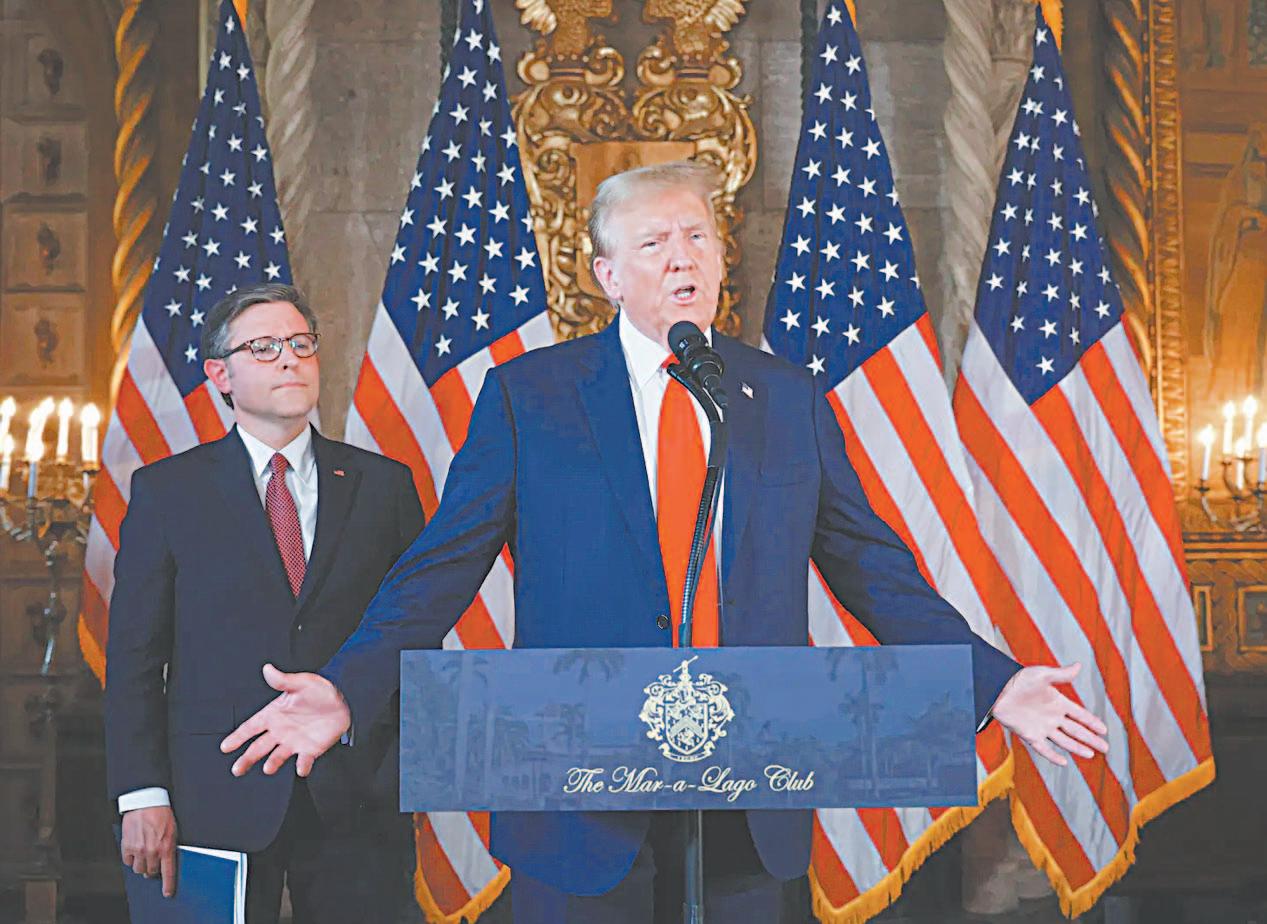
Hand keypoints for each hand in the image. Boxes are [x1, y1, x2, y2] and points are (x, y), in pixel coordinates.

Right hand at [120, 806, 177, 896]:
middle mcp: (152, 851)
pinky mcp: (127, 846)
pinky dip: (131, 858)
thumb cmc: (162, 814)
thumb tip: (167, 860)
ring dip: (142, 864)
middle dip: (153, 869)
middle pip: (151, 872)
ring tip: (144, 854)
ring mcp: (139, 850)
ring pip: (138, 869)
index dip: (168, 885)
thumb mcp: (172, 831)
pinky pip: (127, 861)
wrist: (146, 802)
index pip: (168, 872)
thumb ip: (169, 847)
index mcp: (166, 847)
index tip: (167, 893)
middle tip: (153, 860)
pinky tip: (135, 849)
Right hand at [220, 663, 350, 777]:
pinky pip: (304, 761)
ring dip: (272, 763)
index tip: (225, 747)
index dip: (238, 737)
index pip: (251, 727)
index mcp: (274, 714)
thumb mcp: (301, 683)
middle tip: (237, 769)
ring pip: (277, 757)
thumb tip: (268, 669)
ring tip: (267, 768)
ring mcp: (294, 741)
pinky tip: (301, 769)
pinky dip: (302, 766)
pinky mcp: (310, 749)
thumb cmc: (320, 689)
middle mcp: (281, 730)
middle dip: (247, 758)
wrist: (345, 698)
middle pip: (258, 748)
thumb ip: (283, 680)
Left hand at [991, 663, 1108, 766]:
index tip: (1104, 729)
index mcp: (1057, 702)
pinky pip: (1043, 748)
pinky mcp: (1029, 735)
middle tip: (1105, 747)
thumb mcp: (1042, 675)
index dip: (1092, 722)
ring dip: (1077, 747)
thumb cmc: (1018, 679)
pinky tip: (1064, 762)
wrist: (996, 689)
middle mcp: (1052, 716)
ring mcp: (1041, 727)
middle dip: (1091, 738)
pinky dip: (1053, 756)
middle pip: (1076, 730)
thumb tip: (1078, 665)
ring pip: (1064, 741)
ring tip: (1091, 754)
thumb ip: (1061, 674)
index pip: (1079, 714)